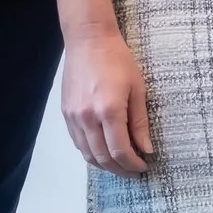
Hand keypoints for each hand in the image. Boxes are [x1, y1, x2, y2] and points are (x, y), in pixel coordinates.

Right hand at [61, 29, 152, 176]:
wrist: (89, 41)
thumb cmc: (118, 60)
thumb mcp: (137, 88)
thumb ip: (139, 122)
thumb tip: (146, 148)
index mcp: (109, 110)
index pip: (119, 151)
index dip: (132, 164)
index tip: (143, 167)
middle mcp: (87, 118)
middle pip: (102, 157)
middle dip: (120, 169)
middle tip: (134, 172)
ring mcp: (74, 117)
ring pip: (87, 154)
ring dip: (104, 165)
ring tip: (120, 166)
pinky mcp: (66, 114)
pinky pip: (78, 142)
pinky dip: (91, 153)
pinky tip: (103, 152)